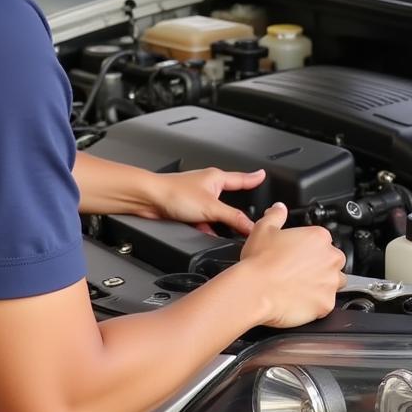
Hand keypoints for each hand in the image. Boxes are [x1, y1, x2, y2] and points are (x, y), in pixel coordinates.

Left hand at [137, 167, 266, 235]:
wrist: (148, 199)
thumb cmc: (174, 192)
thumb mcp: (212, 208)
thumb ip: (233, 218)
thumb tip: (251, 226)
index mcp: (217, 178)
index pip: (241, 179)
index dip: (254, 179)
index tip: (263, 176)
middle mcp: (207, 185)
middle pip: (228, 199)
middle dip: (234, 212)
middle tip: (247, 218)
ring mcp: (196, 197)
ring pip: (214, 213)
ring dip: (217, 223)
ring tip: (224, 232)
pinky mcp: (186, 209)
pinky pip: (202, 220)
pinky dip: (205, 228)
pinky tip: (206, 235)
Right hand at [240, 203, 346, 327]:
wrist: (256, 290)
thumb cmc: (259, 261)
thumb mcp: (263, 229)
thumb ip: (276, 215)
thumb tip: (279, 208)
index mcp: (318, 237)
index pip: (323, 240)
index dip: (309, 248)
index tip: (299, 254)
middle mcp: (330, 258)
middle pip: (333, 261)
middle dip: (321, 266)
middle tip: (299, 271)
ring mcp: (330, 282)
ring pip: (334, 283)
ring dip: (322, 284)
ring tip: (299, 287)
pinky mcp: (327, 304)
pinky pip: (327, 304)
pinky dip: (316, 304)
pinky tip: (299, 300)